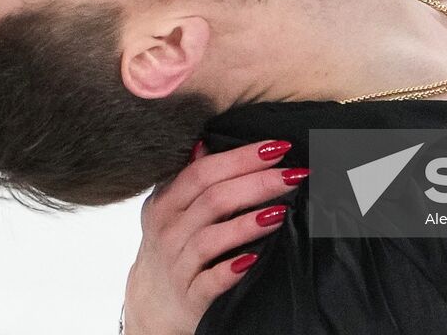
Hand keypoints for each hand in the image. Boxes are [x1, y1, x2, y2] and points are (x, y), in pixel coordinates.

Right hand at [121, 138, 307, 334]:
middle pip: (213, 199)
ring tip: (281, 210)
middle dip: (257, 183)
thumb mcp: (172, 209)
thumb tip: (207, 142)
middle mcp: (168, 231)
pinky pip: (210, 281)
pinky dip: (232, 270)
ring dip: (249, 223)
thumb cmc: (172, 247)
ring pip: (212, 238)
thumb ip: (190, 178)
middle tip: (293, 175)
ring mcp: (177, 265)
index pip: (203, 171)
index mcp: (165, 202)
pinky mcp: (190, 296)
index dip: (242, 158)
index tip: (278, 148)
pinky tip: (254, 258)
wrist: (153, 304)